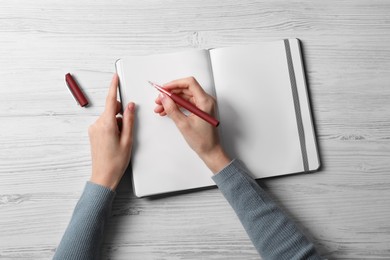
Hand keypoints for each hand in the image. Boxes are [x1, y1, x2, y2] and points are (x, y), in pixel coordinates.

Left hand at [88, 74, 134, 189]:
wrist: (103, 176)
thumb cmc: (116, 162)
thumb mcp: (128, 140)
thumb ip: (129, 120)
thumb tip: (130, 106)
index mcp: (106, 124)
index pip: (111, 100)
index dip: (114, 87)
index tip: (115, 77)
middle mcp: (97, 124)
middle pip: (111, 109)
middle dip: (121, 113)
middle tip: (127, 130)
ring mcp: (94, 129)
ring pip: (109, 117)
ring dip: (117, 122)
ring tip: (121, 139)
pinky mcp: (93, 133)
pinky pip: (105, 124)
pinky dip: (112, 127)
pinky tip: (116, 140)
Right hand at [154, 77, 229, 173]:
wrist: (210, 151)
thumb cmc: (203, 140)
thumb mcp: (183, 124)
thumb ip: (172, 109)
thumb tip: (164, 98)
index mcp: (205, 101)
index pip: (189, 83)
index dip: (175, 84)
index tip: (164, 88)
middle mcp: (205, 101)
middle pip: (185, 90)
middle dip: (170, 94)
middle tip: (159, 100)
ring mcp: (203, 105)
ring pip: (184, 97)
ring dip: (171, 101)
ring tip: (160, 108)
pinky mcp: (200, 110)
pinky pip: (186, 104)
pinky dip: (176, 106)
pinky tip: (166, 111)